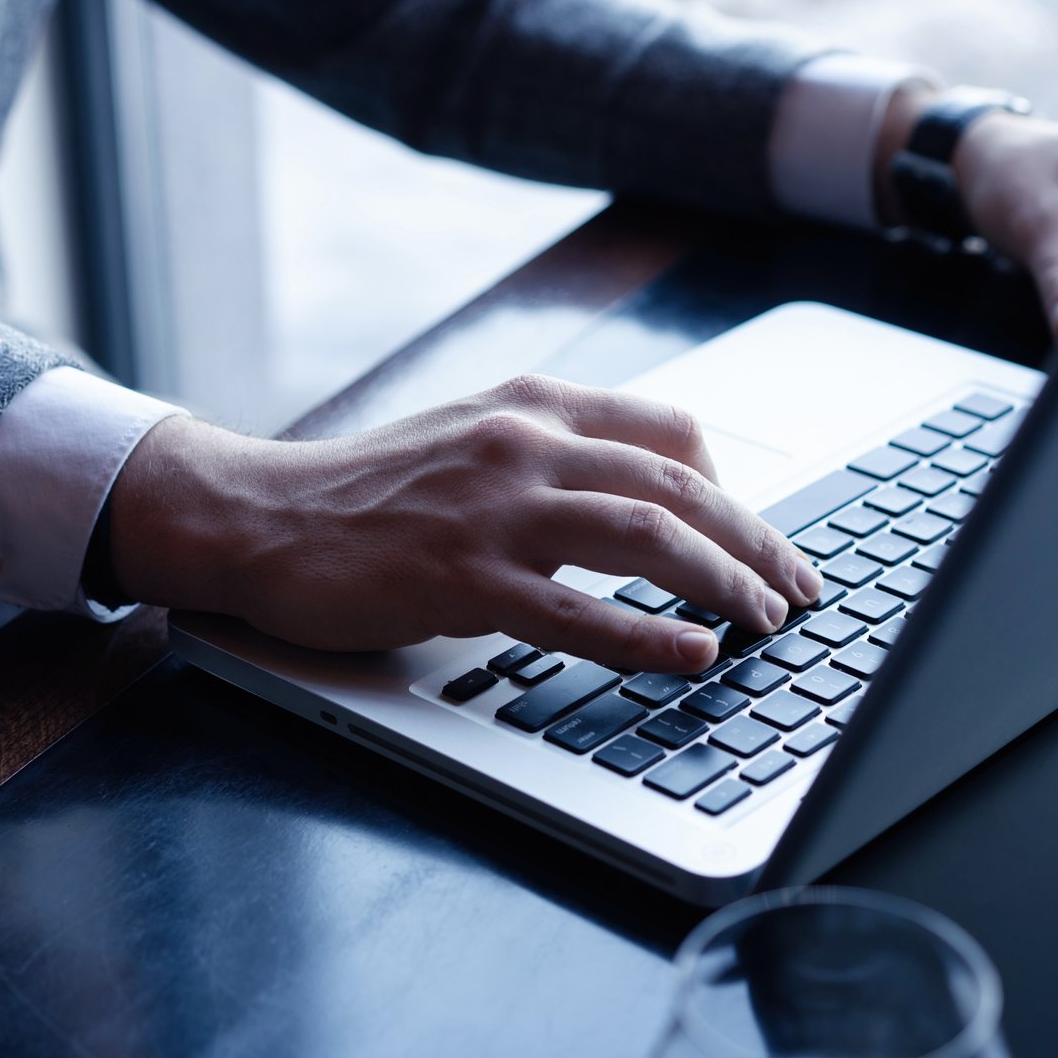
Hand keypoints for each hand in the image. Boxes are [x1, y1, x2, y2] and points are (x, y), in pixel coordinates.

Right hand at [108, 374, 823, 673]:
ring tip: (766, 619)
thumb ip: (553, 453)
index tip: (756, 535)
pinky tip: (695, 654)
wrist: (260, 516)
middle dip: (755, 541)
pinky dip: (650, 635)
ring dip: (724, 581)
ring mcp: (495, 508)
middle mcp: (524, 443)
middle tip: (797, 587)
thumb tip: (644, 496)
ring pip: (647, 534)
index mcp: (532, 403)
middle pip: (679, 483)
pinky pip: (579, 610)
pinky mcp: (464, 577)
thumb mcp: (471, 439)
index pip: (670, 430)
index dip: (732, 488)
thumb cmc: (368, 490)